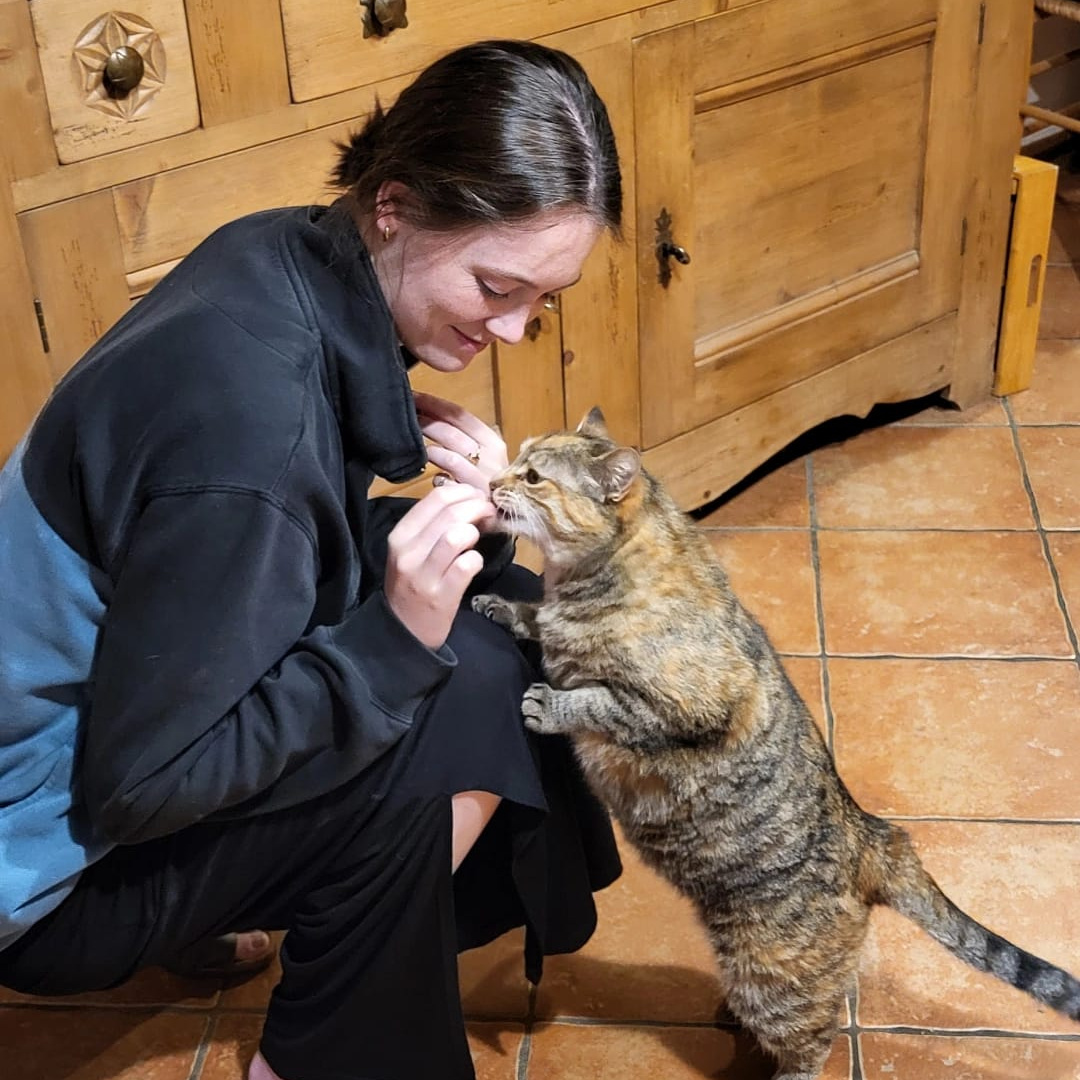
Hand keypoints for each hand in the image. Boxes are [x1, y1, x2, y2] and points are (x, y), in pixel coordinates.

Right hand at [384, 481, 495, 649]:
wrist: (403, 630)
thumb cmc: (412, 584)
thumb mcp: (411, 550)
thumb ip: (433, 524)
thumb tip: (468, 499)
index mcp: (400, 535)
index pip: (436, 498)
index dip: (464, 492)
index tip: (478, 498)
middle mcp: (408, 552)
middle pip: (450, 513)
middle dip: (478, 507)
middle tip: (489, 513)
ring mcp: (424, 575)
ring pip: (457, 536)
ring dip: (475, 532)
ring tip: (478, 539)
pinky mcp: (442, 595)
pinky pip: (467, 565)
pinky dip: (476, 560)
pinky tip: (473, 563)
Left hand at [414, 392, 508, 504]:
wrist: (506, 518)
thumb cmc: (489, 484)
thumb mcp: (483, 457)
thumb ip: (465, 437)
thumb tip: (433, 412)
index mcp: (493, 442)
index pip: (460, 415)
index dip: (434, 404)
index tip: (415, 398)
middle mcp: (491, 458)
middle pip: (451, 432)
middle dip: (425, 422)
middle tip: (405, 419)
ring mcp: (482, 479)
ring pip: (448, 456)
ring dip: (429, 449)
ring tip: (415, 446)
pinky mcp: (474, 499)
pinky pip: (447, 483)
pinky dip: (436, 477)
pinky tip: (432, 476)